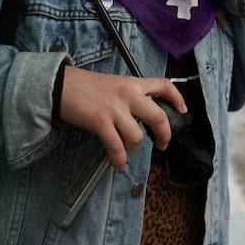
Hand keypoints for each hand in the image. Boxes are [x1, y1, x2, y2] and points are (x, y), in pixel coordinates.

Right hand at [58, 67, 186, 168]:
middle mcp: (128, 94)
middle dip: (164, 135)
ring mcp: (115, 109)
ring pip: (137, 137)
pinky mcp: (101, 121)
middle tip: (162, 144)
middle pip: (158, 117)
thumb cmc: (86, 86)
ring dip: (132, 147)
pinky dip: (119, 159)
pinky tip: (117, 162)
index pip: (163, 85)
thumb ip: (130, 96)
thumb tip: (142, 115)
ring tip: (124, 147)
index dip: (177, 98)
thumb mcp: (114, 84)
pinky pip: (117, 147)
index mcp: (133, 83)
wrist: (61, 85)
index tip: (183, 110)